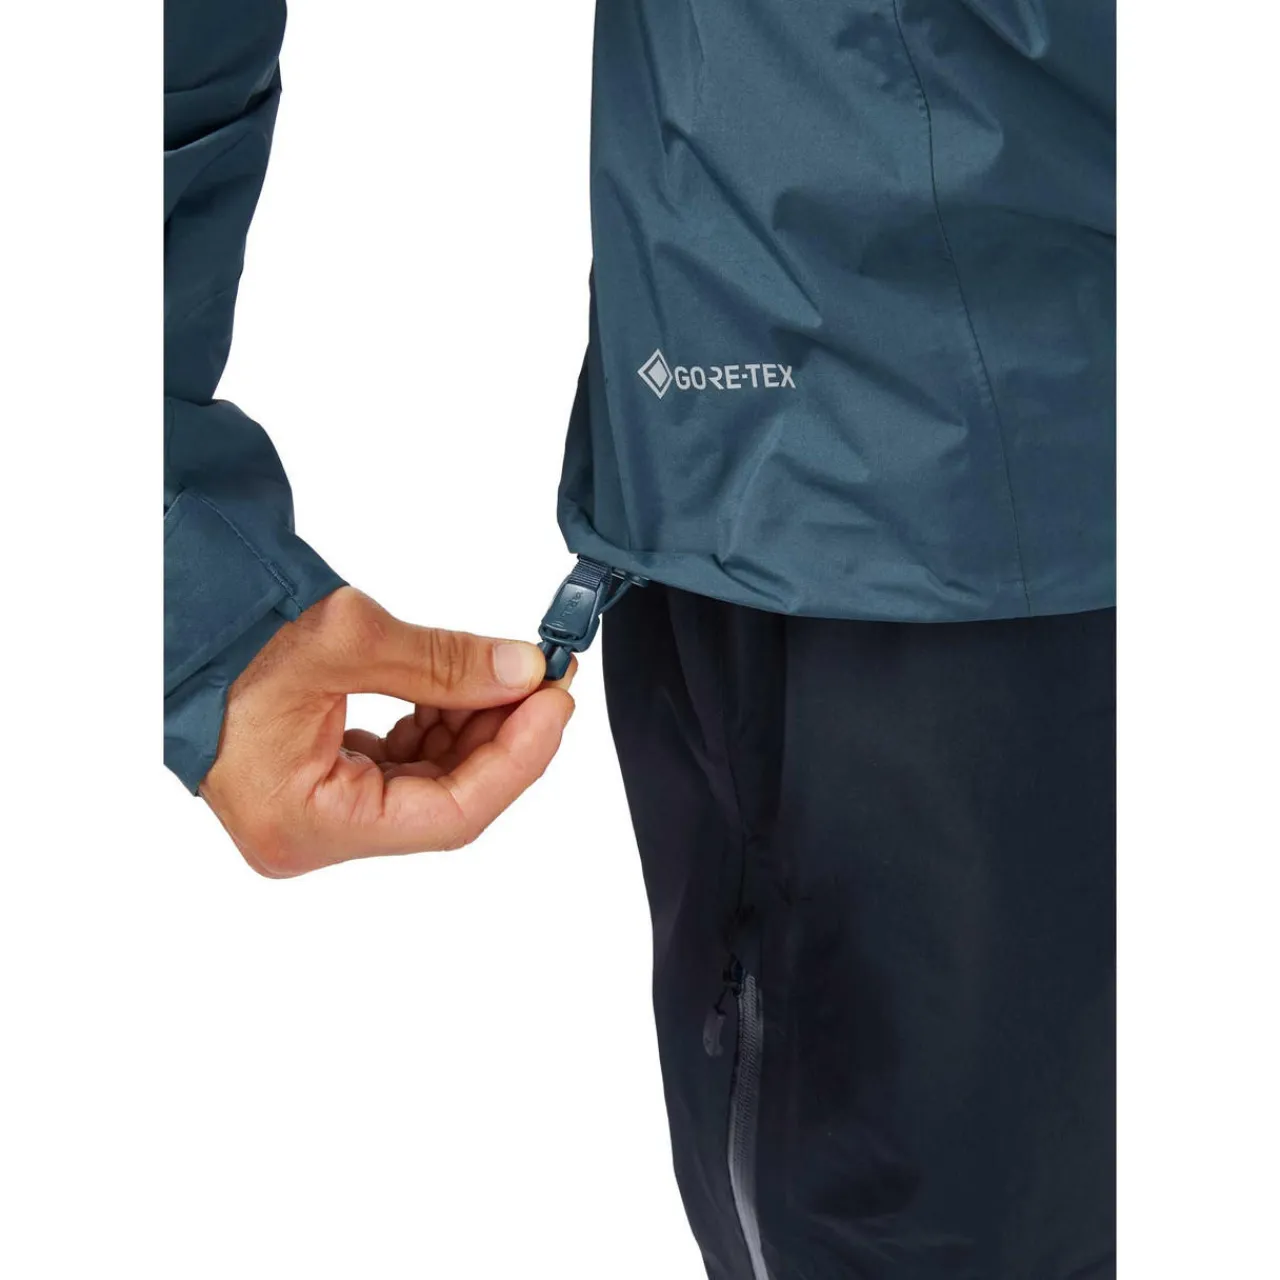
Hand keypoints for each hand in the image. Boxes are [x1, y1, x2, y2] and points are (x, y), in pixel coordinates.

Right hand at [201, 587, 574, 876]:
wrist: (173, 622)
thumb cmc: (228, 639)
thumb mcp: (344, 640)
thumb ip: (444, 663)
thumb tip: (523, 670)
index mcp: (308, 823)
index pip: (448, 815)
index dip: (516, 760)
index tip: (555, 703)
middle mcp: (316, 833)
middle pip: (446, 799)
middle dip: (504, 735)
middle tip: (548, 678)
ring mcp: (322, 810)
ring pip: (432, 780)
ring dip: (478, 725)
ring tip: (513, 670)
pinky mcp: (329, 781)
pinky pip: (408, 762)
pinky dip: (444, 720)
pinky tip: (470, 683)